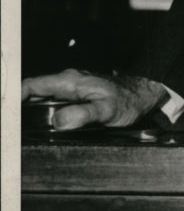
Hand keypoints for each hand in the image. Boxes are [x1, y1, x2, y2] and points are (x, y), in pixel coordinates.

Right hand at [22, 68, 168, 129]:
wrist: (142, 95)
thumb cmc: (127, 99)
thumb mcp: (106, 110)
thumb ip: (83, 114)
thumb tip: (60, 121)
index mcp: (69, 81)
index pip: (31, 85)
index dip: (14, 98)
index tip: (7, 115)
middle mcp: (67, 83)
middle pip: (32, 92)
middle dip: (17, 107)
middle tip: (10, 128)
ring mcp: (70, 89)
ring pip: (41, 99)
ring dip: (27, 111)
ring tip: (16, 129)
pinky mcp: (75, 98)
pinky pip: (51, 104)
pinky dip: (40, 113)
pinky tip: (36, 126)